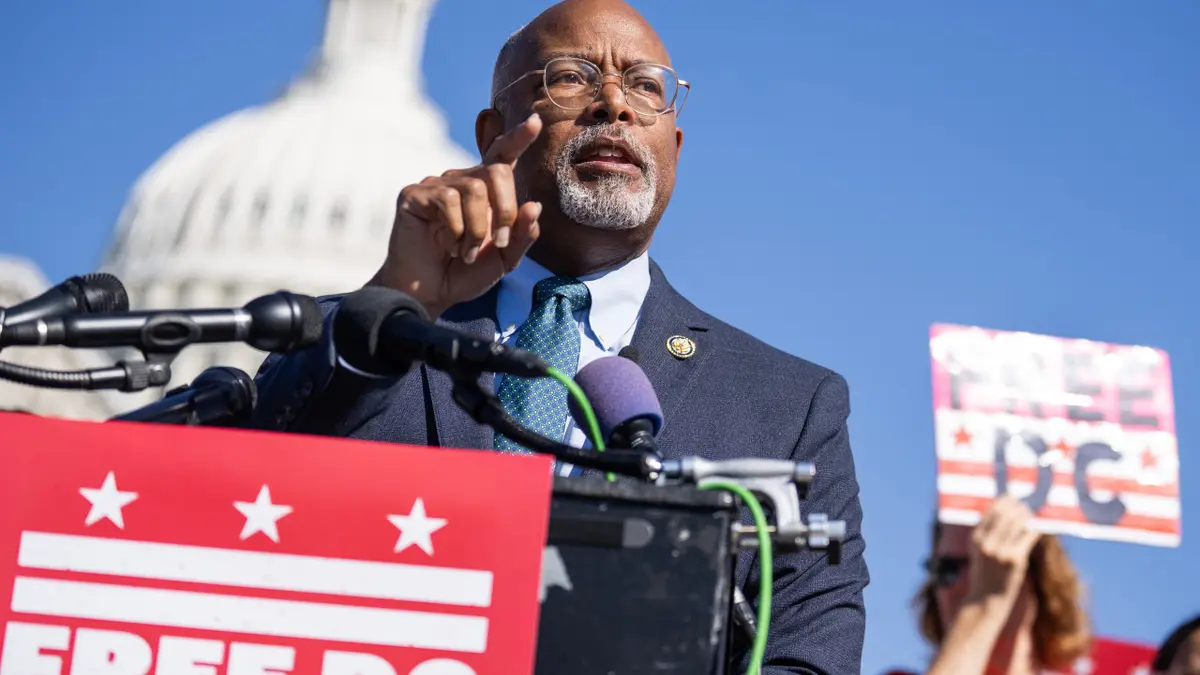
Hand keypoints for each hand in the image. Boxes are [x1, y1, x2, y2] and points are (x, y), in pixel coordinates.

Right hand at [371, 113, 543, 317]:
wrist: (430, 293)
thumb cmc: (465, 273)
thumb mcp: (503, 258)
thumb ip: (522, 235)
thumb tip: (534, 206)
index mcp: (485, 191)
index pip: (502, 156)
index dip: (517, 138)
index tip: (534, 122)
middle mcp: (461, 181)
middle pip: (496, 171)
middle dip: (505, 210)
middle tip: (498, 243)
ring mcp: (436, 185)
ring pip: (473, 188)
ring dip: (477, 228)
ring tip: (465, 252)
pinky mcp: (414, 194)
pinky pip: (446, 199)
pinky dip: (454, 231)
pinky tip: (447, 246)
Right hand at [964, 495, 1040, 610]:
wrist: (986, 600)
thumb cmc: (985, 572)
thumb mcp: (979, 550)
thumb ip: (987, 532)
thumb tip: (1005, 510)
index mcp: (975, 538)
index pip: (992, 511)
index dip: (1004, 501)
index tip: (1013, 498)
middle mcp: (986, 543)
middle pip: (1006, 514)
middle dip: (1018, 506)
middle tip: (1025, 505)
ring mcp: (1001, 551)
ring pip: (1019, 523)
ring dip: (1027, 516)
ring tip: (1031, 516)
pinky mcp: (1015, 560)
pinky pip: (1029, 536)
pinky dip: (1034, 530)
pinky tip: (1037, 529)